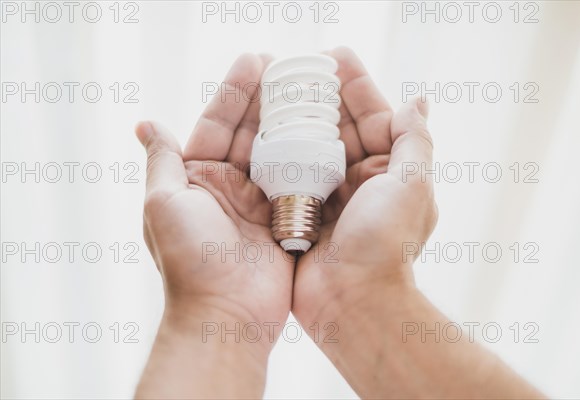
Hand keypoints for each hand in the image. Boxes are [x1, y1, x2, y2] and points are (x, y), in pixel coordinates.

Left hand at [135, 54, 292, 397]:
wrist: (228, 315)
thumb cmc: (189, 262)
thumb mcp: (164, 204)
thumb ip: (163, 161)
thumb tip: (146, 123)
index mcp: (199, 179)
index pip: (217, 124)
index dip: (235, 92)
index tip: (255, 60)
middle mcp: (230, 187)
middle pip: (252, 133)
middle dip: (268, 99)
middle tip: (289, 67)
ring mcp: (261, 203)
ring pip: (279, 152)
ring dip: (292, 121)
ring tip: (310, 89)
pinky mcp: (288, 219)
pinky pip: (301, 180)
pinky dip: (312, 155)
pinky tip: (326, 129)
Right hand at [292, 46, 436, 330]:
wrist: (353, 302)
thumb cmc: (386, 244)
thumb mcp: (411, 185)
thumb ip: (414, 141)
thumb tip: (418, 101)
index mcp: (390, 172)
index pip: (375, 117)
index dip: (356, 86)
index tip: (336, 56)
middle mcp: (361, 182)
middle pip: (340, 128)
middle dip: (322, 96)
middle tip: (300, 65)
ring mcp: (331, 198)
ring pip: (313, 148)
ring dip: (298, 119)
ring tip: (278, 88)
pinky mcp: (303, 213)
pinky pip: (291, 174)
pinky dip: (280, 152)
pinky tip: (263, 129)